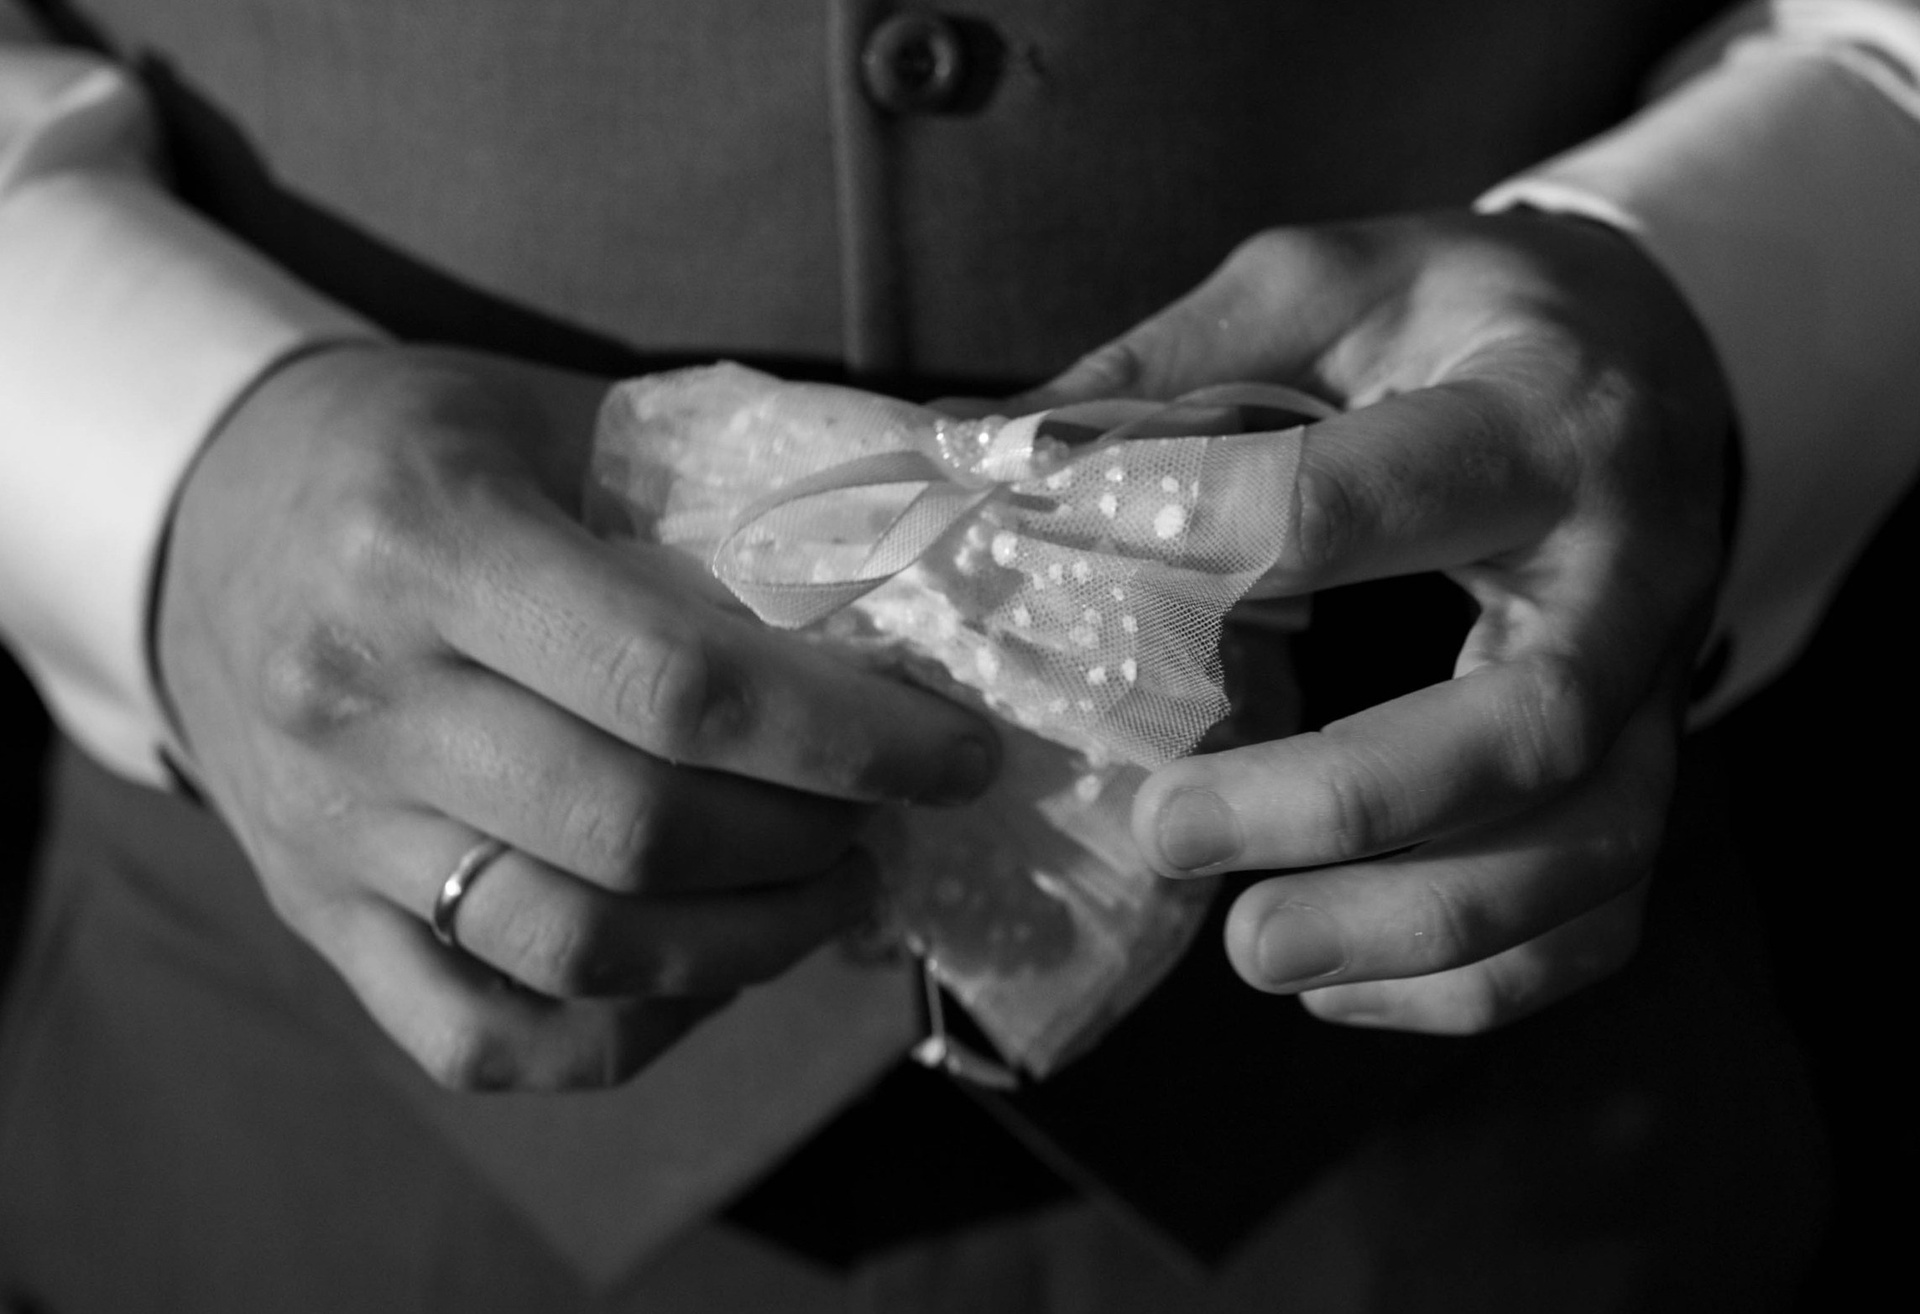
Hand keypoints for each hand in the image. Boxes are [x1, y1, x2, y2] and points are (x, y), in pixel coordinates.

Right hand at [157, 344, 996, 1088]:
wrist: (201, 509)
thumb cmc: (419, 446)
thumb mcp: (559, 413)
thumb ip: (729, 480)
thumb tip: (943, 529)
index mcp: (428, 547)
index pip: (677, 686)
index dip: (850, 738)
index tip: (956, 752)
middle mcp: (361, 703)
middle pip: (639, 834)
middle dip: (813, 840)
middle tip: (891, 813)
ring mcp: (327, 831)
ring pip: (574, 951)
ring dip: (748, 946)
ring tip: (832, 890)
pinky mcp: (313, 917)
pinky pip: (480, 1037)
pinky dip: (625, 1035)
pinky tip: (711, 975)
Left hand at [1022, 212, 1730, 1033]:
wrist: (1654, 354)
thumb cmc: (1466, 315)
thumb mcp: (1326, 284)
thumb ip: (1169, 366)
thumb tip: (977, 451)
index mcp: (1535, 421)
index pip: (1372, 500)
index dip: (1215, 543)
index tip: (1066, 575)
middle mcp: (1624, 573)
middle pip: (1519, 727)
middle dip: (1336, 805)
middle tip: (1165, 832)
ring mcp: (1654, 692)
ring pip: (1580, 855)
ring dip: (1411, 929)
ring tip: (1251, 950)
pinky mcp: (1644, 771)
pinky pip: (1597, 918)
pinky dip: (1474, 985)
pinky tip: (1337, 984)